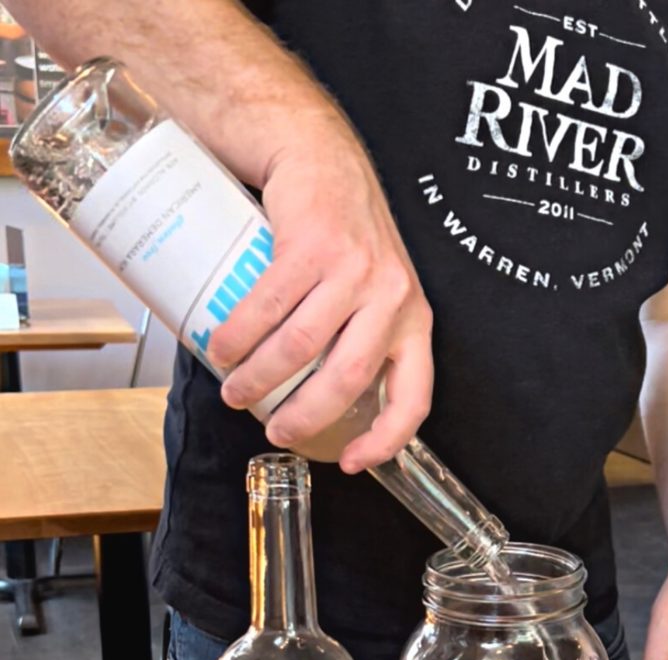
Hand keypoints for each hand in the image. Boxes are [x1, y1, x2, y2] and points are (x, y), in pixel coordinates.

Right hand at [208, 108, 433, 472]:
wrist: (319, 157)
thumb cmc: (344, 235)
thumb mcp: (375, 293)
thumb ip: (363, 340)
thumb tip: (322, 402)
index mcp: (413, 319)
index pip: (413, 396)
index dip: (385, 440)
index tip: (350, 461)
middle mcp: (391, 297)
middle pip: (346, 379)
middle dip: (302, 416)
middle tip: (274, 431)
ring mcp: (354, 270)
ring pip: (300, 346)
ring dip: (258, 378)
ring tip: (234, 390)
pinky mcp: (313, 246)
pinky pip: (268, 306)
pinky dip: (238, 335)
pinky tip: (220, 348)